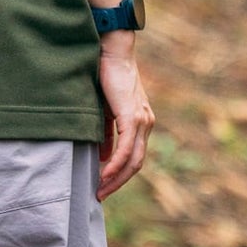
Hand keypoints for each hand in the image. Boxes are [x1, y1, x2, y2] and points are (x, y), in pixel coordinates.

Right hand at [96, 31, 153, 199]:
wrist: (112, 51)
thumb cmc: (105, 75)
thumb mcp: (104, 111)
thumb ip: (106, 134)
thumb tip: (104, 158)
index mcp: (141, 122)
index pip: (134, 157)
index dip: (120, 175)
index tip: (104, 187)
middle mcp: (146, 123)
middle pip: (136, 163)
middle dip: (118, 183)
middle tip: (100, 195)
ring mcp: (142, 120)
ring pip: (133, 159)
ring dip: (116, 178)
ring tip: (100, 190)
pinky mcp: (132, 116)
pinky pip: (126, 148)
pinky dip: (115, 164)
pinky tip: (104, 174)